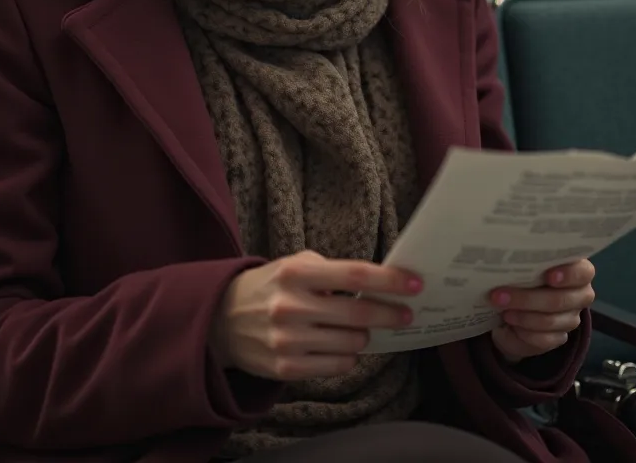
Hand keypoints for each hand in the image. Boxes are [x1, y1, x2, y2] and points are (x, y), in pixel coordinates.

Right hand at [209, 251, 421, 380]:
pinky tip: (341, 347)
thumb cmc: (269, 287)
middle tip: (406, 313)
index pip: (354, 274)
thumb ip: (330, 272)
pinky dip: (347, 357)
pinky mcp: (286, 368)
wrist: (221, 321)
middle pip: (359, 313)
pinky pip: (336, 366)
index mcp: (296, 273)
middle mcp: (291, 306)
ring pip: (352, 343)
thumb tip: (378, 284)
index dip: (389, 280)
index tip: (414, 284)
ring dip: (364, 335)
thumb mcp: (293, 265)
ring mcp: (288, 340)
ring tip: (360, 328)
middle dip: (390, 314)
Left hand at [489, 259, 595, 364]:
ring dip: (523, 316)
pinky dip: (525, 332)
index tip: (548, 276)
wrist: (516, 309)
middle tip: (499, 295)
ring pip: (550, 320)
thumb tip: (508, 260)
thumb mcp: (525, 266)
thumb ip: (527, 263)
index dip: (568, 274)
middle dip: (527, 298)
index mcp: (577, 270)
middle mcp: (580, 294)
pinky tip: (511, 324)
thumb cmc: (524, 277)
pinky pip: (545, 339)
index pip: (583, 272)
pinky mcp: (560, 337)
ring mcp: (572, 318)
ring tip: (503, 310)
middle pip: (560, 300)